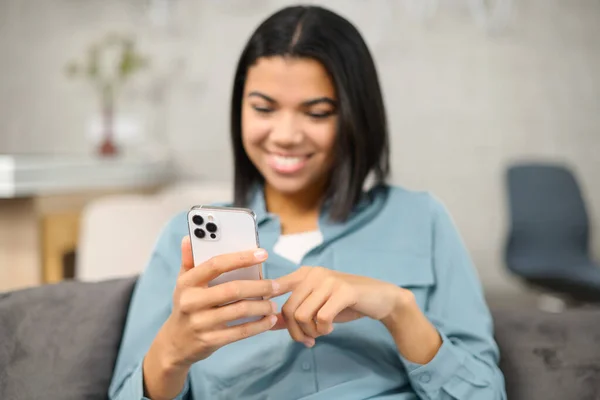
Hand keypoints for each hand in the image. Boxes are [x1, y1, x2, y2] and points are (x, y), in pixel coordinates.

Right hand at [155, 237, 278, 367]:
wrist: (175, 343)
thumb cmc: (186, 305)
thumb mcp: (183, 283)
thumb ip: (189, 260)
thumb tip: (189, 237)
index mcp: (187, 282)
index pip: (216, 264)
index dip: (241, 258)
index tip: (263, 254)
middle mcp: (192, 301)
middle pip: (233, 289)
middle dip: (259, 286)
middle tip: (276, 285)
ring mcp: (200, 322)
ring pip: (239, 311)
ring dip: (262, 306)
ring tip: (274, 303)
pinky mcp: (210, 340)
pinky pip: (240, 332)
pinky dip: (259, 325)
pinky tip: (269, 320)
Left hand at [271, 266, 411, 346]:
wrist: (381, 298)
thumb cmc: (346, 303)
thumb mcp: (317, 306)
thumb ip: (296, 311)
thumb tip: (271, 323)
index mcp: (305, 274)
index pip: (275, 288)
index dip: (270, 307)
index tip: (275, 323)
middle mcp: (314, 273)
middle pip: (289, 309)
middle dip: (296, 331)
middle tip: (309, 339)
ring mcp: (329, 281)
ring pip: (302, 315)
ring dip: (311, 332)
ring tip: (322, 331)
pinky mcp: (344, 291)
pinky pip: (321, 318)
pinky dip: (323, 330)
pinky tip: (330, 329)